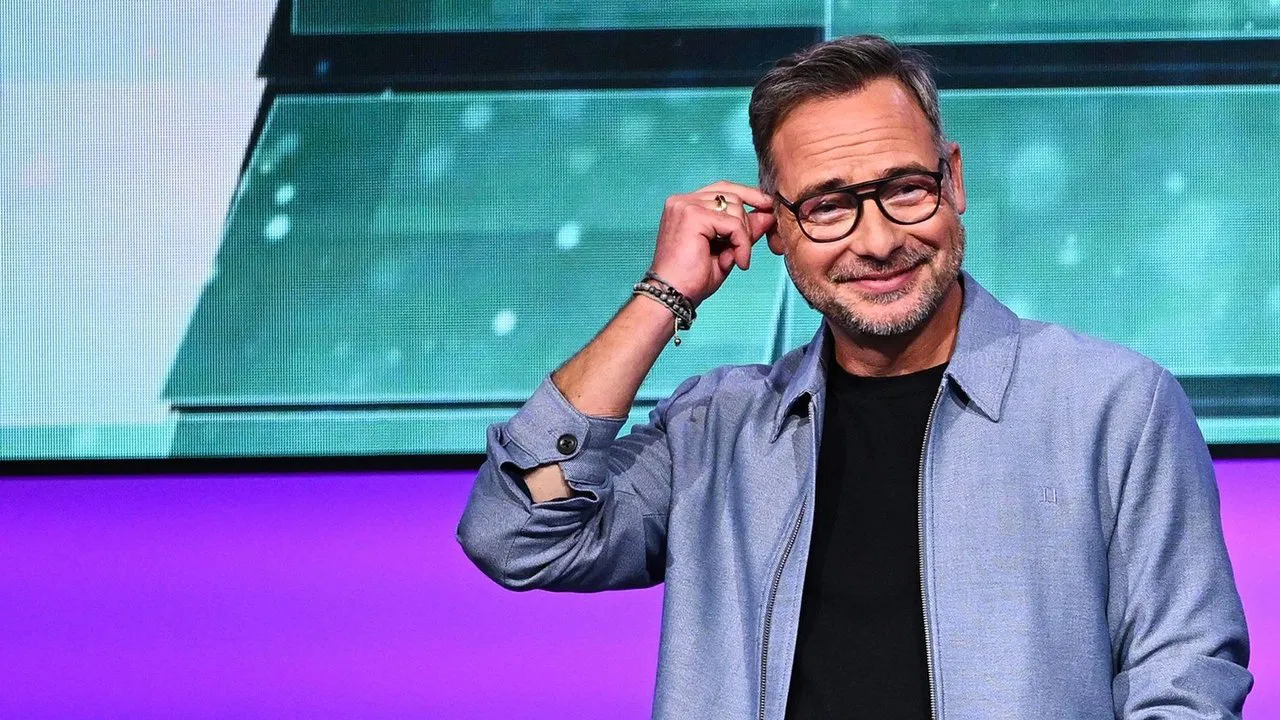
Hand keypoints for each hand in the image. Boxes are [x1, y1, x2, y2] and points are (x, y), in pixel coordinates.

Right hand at [648, 181, 775, 305]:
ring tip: (738, 259)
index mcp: (685, 205)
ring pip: (735, 207)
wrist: (671, 295)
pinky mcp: (693, 216)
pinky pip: (733, 224)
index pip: (722, 189)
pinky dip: (742, 243)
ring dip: (744, 236)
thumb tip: (769, 213)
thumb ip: (744, 229)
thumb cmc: (692, 279)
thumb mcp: (726, 250)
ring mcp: (686, 206)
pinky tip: (738, 262)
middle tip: (745, 251)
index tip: (768, 206)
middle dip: (747, 222)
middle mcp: (682, 201)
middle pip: (731, 195)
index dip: (748, 195)